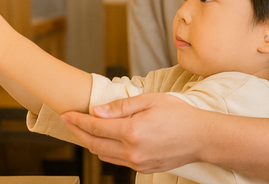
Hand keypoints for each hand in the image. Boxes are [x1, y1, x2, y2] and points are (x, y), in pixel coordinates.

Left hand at [60, 93, 205, 172]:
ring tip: (84, 130)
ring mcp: (137, 162)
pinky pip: (117, 161)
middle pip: (94, 143)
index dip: (78, 120)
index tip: (67, 114)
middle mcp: (131, 150)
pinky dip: (106, 150)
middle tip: (69, 121)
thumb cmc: (180, 114)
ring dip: (90, 142)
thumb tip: (97, 112)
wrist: (201, 137)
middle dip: (78, 132)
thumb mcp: (151, 101)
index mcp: (132, 131)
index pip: (95, 127)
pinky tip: (105, 140)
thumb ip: (121, 107)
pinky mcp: (142, 168)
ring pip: (103, 155)